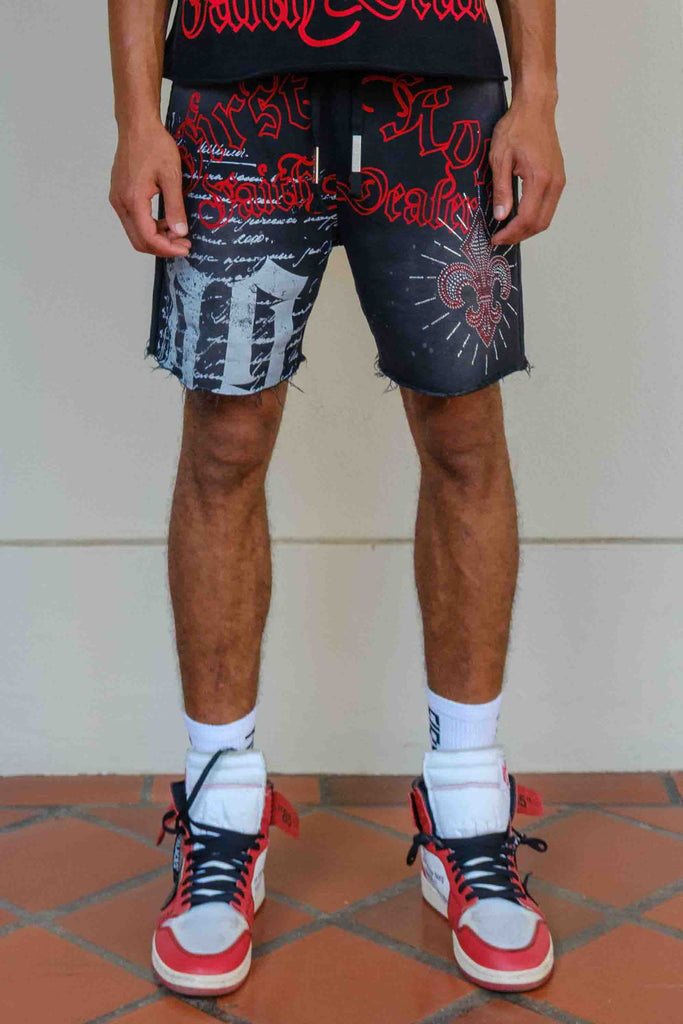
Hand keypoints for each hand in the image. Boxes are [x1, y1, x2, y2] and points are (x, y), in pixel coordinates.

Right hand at [109, 120, 191, 257]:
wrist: (137, 125)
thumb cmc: (154, 144)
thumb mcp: (171, 176)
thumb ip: (175, 207)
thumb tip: (179, 231)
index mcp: (132, 199)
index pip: (148, 237)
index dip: (167, 248)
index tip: (185, 248)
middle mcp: (120, 202)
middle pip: (138, 240)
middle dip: (162, 247)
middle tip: (183, 244)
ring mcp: (117, 199)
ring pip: (135, 232)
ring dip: (156, 237)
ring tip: (177, 232)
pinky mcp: (119, 194)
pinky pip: (133, 220)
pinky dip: (149, 226)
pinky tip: (165, 221)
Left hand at [489, 98, 564, 245]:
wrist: (536, 108)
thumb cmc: (516, 127)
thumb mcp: (499, 159)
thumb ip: (501, 190)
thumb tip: (500, 217)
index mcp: (540, 179)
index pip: (527, 219)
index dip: (511, 234)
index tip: (495, 238)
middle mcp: (554, 183)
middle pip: (540, 224)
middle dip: (519, 236)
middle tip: (500, 238)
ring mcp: (559, 181)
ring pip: (546, 218)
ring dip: (527, 229)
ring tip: (507, 230)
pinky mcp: (558, 178)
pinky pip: (548, 206)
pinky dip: (534, 217)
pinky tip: (518, 216)